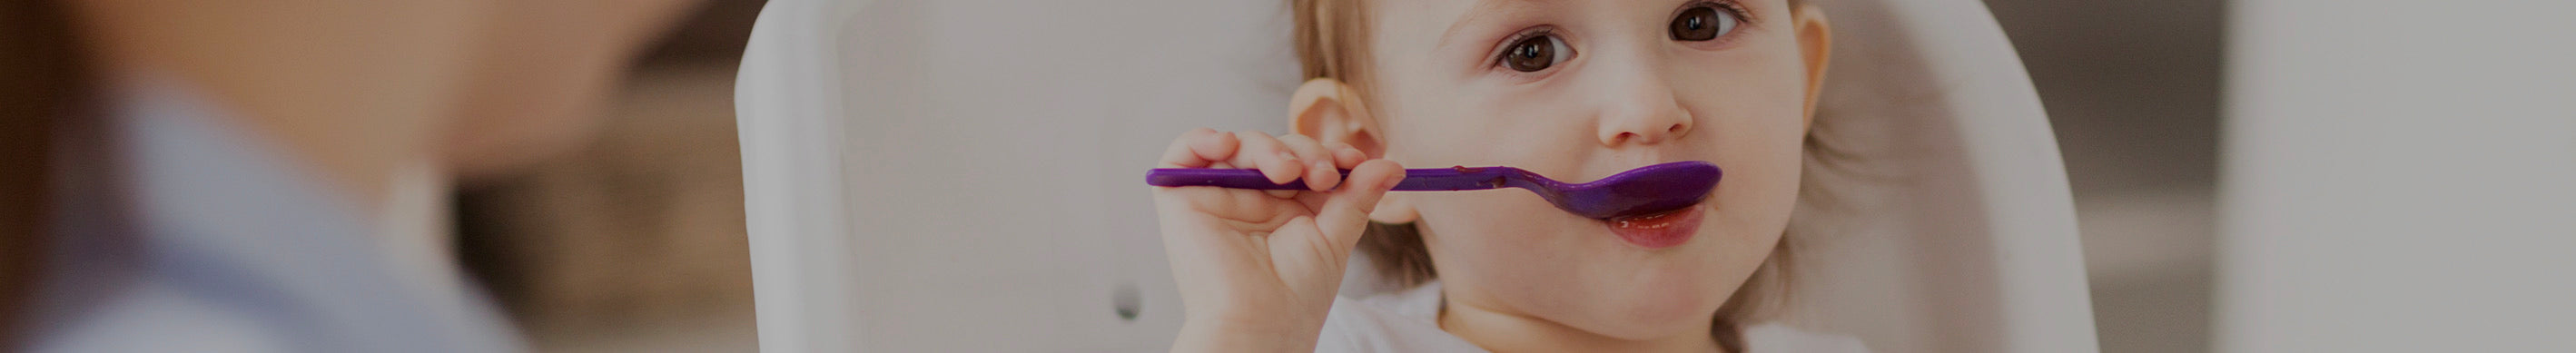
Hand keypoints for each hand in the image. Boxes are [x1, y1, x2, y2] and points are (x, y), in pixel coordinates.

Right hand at [1152, 128, 1403, 352]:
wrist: (1261, 323)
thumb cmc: (1296, 293)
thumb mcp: (1335, 237)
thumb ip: (1358, 196)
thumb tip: (1392, 164)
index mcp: (1285, 205)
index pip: (1304, 159)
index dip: (1328, 152)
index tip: (1355, 160)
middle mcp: (1250, 197)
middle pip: (1274, 147)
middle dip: (1305, 151)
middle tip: (1323, 175)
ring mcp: (1216, 196)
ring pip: (1239, 145)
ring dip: (1267, 147)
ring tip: (1288, 171)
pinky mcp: (1182, 199)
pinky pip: (1183, 152)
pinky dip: (1202, 139)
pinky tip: (1226, 144)